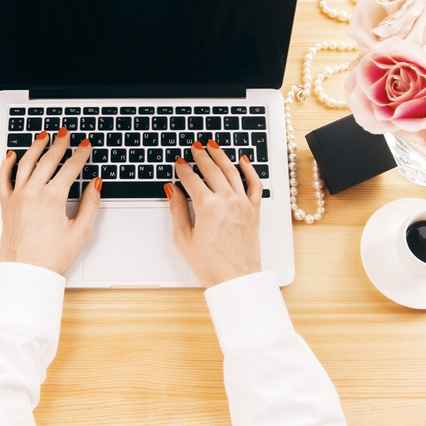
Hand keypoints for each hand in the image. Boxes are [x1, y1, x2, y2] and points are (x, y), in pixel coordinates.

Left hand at [0, 128, 101, 273]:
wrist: (26, 271)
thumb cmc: (51, 256)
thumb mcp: (80, 232)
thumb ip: (90, 204)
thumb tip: (96, 184)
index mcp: (53, 197)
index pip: (71, 168)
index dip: (81, 154)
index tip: (86, 146)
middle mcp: (33, 192)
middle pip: (48, 160)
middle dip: (59, 144)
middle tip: (66, 134)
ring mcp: (17, 196)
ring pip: (26, 163)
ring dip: (36, 146)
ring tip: (43, 136)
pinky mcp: (6, 204)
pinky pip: (4, 178)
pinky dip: (8, 164)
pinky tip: (13, 155)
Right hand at [164, 140, 262, 287]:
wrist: (236, 280)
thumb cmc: (211, 265)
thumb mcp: (184, 238)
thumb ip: (177, 210)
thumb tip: (172, 191)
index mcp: (207, 206)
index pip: (191, 179)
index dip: (183, 169)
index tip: (179, 164)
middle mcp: (227, 200)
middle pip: (212, 170)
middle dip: (201, 156)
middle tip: (195, 147)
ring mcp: (243, 204)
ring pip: (232, 171)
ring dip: (221, 156)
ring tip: (213, 146)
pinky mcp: (254, 210)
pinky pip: (254, 183)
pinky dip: (249, 169)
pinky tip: (243, 160)